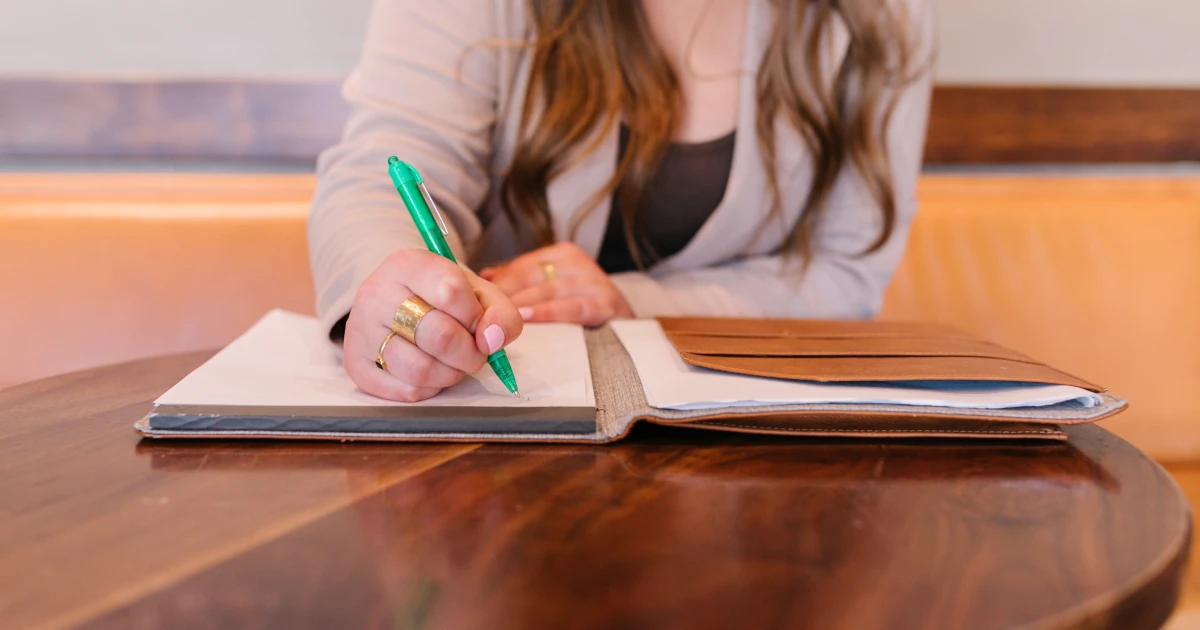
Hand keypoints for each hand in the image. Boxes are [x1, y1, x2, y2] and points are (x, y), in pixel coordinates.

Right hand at [343, 249, 522, 401]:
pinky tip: (430, 372)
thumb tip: (491, 340)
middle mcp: (375, 292)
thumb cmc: (443, 300)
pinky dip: (429, 389)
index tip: (480, 324)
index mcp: (406, 264)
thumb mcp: (477, 294)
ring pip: (420, 369)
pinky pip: (404, 391)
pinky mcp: (355, 364)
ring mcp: (360, 330)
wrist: (398, 306)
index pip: (451, 290)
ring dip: (450, 374)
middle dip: (470, 353)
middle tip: (475, 353)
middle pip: (439, 336)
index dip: (477, 317)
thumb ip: (499, 313)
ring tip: (453, 363)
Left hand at [479, 242, 632, 326]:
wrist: (625, 323)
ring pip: (548, 290)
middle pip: (533, 276)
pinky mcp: (606, 304)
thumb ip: (519, 280)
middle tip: (480, 309)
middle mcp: (578, 263)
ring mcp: (593, 282)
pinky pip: (571, 307)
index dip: (499, 280)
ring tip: (497, 315)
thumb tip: (484, 275)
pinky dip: (547, 312)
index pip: (523, 264)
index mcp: (562, 254)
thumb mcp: (551, 286)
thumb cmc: (581, 304)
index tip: (476, 294)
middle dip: (505, 293)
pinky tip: (527, 318)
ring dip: (521, 303)